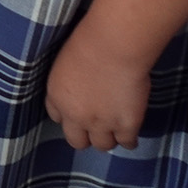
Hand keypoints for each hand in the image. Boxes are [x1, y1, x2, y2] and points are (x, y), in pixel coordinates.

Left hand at [45, 25, 151, 152]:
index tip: (77, 112)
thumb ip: (69, 81)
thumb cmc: (88, 42)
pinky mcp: (126, 126)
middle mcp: (76, 116)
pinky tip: (131, 133)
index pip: (56, 117)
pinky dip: (130, 140)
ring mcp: (101, 124)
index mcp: (57, 97)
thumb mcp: (64, 62)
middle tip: (96, 128)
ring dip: (108, 138)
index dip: (68, 116)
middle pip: (77, 141)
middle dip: (85, 136)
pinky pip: (128, 143)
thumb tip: (80, 85)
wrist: (113, 47)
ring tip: (115, 130)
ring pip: (103, 145)